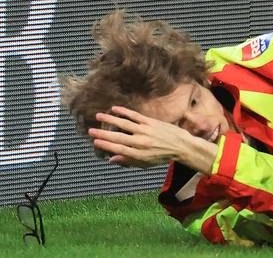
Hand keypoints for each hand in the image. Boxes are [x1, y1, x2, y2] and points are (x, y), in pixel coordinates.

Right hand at [90, 106, 208, 169]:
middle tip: (90, 131)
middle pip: (119, 137)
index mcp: (140, 155)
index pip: (120, 150)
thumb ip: (128, 161)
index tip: (96, 142)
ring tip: (98, 116)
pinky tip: (114, 109)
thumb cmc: (162, 156)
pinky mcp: (150, 122)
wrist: (182, 146)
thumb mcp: (145, 164)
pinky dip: (124, 112)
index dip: (107, 146)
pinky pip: (134, 116)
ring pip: (125, 124)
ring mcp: (146, 130)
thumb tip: (111, 159)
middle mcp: (141, 142)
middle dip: (103, 134)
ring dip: (110, 119)